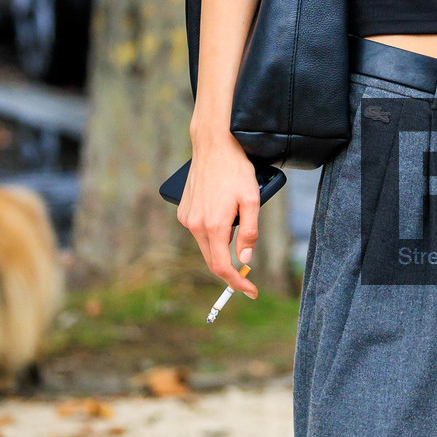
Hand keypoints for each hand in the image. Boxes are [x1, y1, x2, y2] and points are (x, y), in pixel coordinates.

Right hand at [178, 124, 259, 300]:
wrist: (213, 145)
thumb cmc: (236, 169)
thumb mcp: (252, 200)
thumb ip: (249, 232)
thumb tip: (245, 259)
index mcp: (214, 225)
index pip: (222, 267)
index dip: (237, 283)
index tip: (250, 291)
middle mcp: (195, 224)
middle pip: (212, 259)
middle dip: (229, 270)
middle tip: (247, 277)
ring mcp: (187, 217)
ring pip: (205, 245)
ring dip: (220, 248)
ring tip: (237, 234)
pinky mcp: (183, 210)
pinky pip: (199, 230)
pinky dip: (212, 233)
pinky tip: (222, 218)